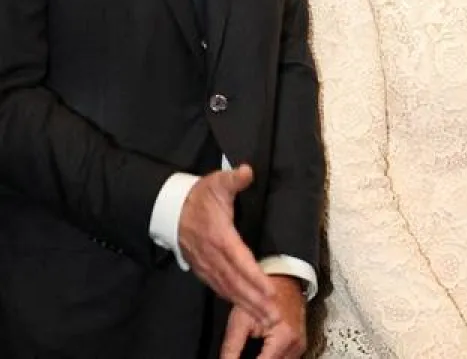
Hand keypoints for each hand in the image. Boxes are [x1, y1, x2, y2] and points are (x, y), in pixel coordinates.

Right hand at [179, 165, 275, 326]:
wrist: (170, 209)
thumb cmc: (198, 197)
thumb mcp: (216, 182)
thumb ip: (233, 179)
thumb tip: (247, 171)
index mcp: (219, 236)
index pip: (240, 261)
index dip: (255, 277)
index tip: (270, 291)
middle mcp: (212, 256)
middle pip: (236, 282)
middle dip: (255, 300)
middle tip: (273, 315)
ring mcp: (206, 266)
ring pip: (228, 289)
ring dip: (246, 305)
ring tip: (265, 318)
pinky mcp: (203, 270)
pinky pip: (220, 289)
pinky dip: (234, 301)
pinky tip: (246, 309)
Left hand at [220, 275, 306, 358]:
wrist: (285, 280)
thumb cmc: (261, 297)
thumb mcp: (240, 321)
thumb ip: (231, 348)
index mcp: (283, 338)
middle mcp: (295, 345)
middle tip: (241, 356)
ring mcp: (300, 345)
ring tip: (250, 353)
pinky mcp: (300, 345)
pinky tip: (261, 355)